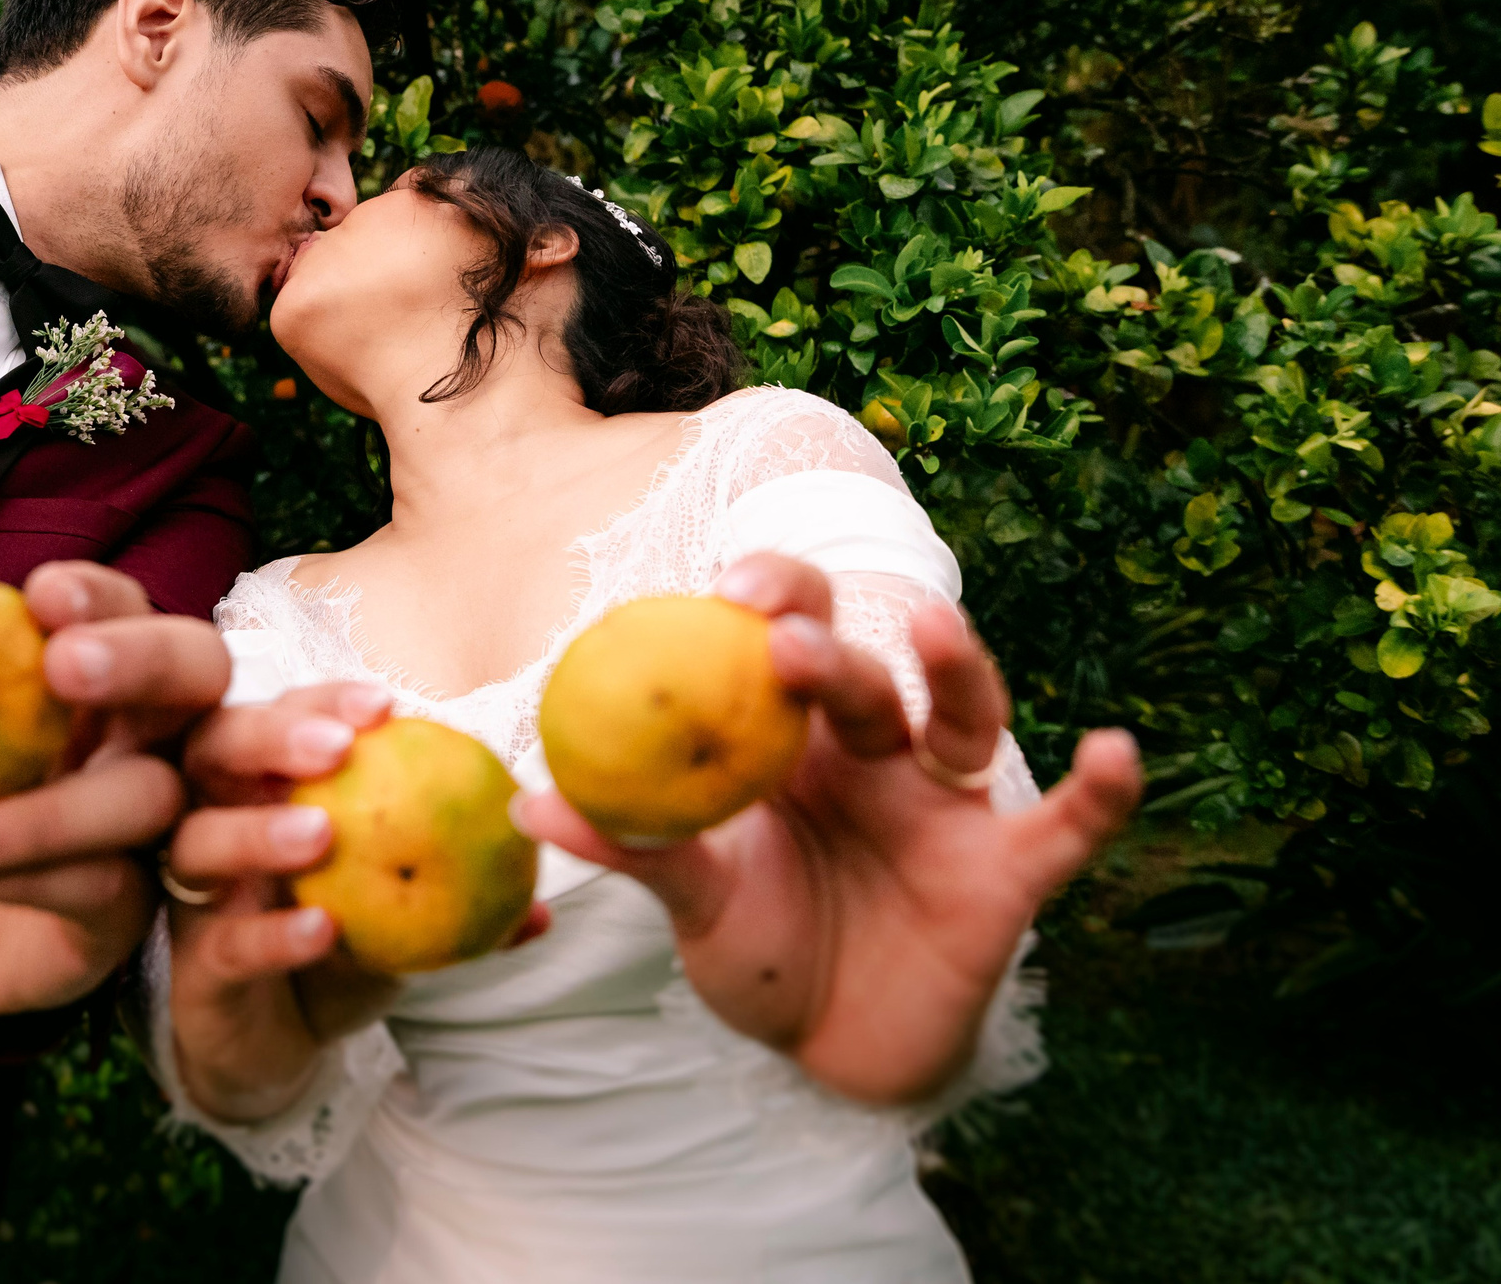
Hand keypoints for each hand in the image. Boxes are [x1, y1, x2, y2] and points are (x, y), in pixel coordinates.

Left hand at [0, 562, 228, 1014]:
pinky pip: (107, 885)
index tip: (42, 596)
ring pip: (148, 793)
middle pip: (197, 670)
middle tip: (65, 666)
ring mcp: (151, 823)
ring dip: (50, 809)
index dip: (96, 596)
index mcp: (89, 680)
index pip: (122, 609)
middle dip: (142, 657)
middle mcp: (142, 736)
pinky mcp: (132, 909)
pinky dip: (33, 874)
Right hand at [163, 682, 543, 1121]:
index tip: (385, 707)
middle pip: (212, 752)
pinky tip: (321, 931)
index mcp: (262, 787)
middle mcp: (214, 823)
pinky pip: (223, 943)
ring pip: (197, 843)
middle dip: (269, 737)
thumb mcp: (405, 909)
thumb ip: (464, 884)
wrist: (279, 1048)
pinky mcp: (192, 970)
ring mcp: (196, 897)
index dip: (322, 702)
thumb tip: (547, 873)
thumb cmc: (338, 948)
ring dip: (259, 831)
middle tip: (336, 751)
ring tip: (323, 834)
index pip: (279, 717)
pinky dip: (270, 934)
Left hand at [514, 552, 1142, 1105]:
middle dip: (826, 643)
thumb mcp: (695, 904)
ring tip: (930, 632)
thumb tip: (531, 799)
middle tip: (782, 629)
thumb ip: (632, 848)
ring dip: (952, 671)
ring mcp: (945, 807)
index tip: (723, 588)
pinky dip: (1096, 793)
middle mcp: (875, 753)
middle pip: (861, 672)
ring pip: (960, 718)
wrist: (831, 1057)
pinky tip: (1114, 751)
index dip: (766, 599)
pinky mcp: (1005, 873)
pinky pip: (1064, 828)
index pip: (785, 637)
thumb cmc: (763, 954)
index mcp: (792, 740)